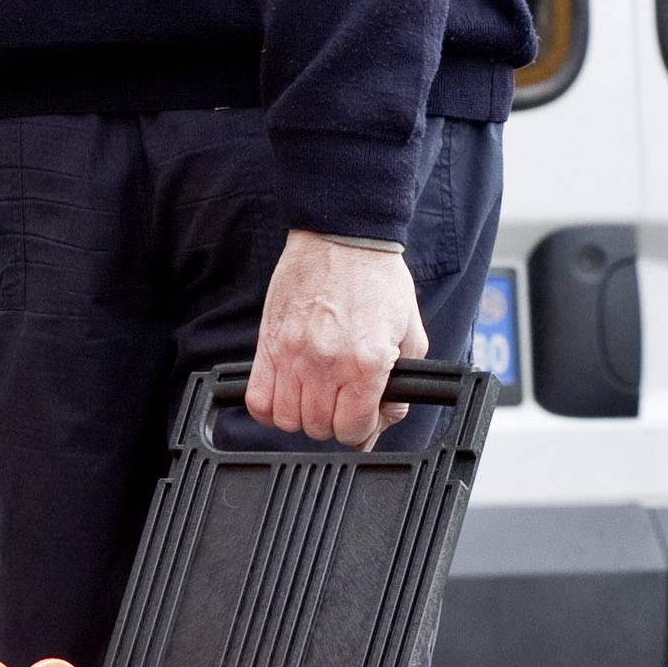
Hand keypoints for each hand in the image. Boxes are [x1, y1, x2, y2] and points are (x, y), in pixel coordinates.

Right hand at [245, 231, 428, 448]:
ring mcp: (292, 356)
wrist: (342, 237)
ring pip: (287, 421)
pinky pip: (258, 402)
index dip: (362, 429)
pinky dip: (270, 408)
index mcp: (366, 362)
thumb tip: (382, 421)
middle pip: (319, 428)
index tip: (363, 418)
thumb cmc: (376, 279)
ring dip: (302, 416)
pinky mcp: (268, 346)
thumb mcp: (409, 333)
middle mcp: (326, 363)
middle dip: (334, 421)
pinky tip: (287, 394)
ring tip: (315, 396)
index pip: (354, 429)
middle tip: (341, 401)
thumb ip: (399, 386)